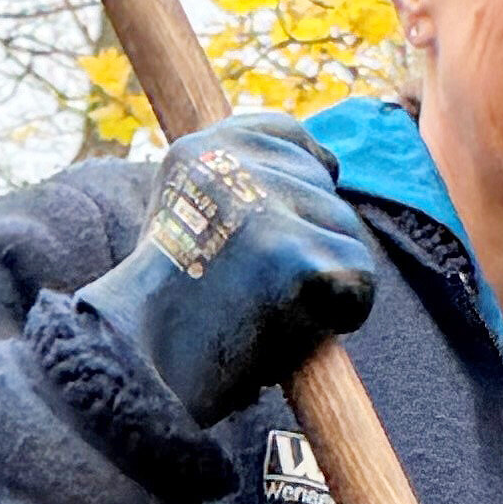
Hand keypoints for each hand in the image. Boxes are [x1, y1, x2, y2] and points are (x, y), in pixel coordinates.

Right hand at [74, 117, 377, 432]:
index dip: (305, 173)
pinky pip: (359, 279)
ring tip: (266, 311)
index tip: (291, 215)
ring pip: (346, 234)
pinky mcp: (301, 258)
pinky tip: (293, 329)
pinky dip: (342, 313)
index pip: (286, 133)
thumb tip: (330, 163)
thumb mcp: (189, 220)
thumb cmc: (169, 311)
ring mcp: (268, 209)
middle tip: (255, 289)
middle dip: (309, 239)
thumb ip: (243, 186)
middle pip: (324, 188)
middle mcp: (233, 166)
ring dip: (324, 280)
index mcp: (200, 150)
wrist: (143, 369)